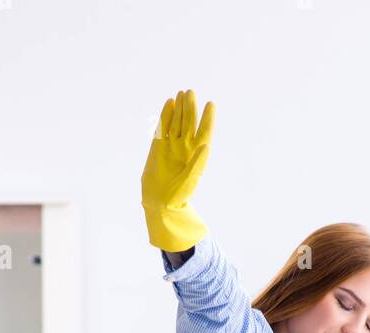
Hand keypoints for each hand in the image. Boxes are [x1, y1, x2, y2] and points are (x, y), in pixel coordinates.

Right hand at [141, 88, 215, 251]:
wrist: (159, 202)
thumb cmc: (178, 195)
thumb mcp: (190, 180)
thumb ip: (198, 163)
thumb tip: (205, 146)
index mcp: (197, 154)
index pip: (205, 132)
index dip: (208, 118)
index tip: (211, 105)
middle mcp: (185, 147)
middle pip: (190, 123)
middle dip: (191, 108)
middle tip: (191, 93)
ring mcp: (172, 145)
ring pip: (177, 122)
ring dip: (180, 108)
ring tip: (183, 94)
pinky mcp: (158, 146)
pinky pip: (163, 127)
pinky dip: (166, 115)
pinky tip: (169, 103)